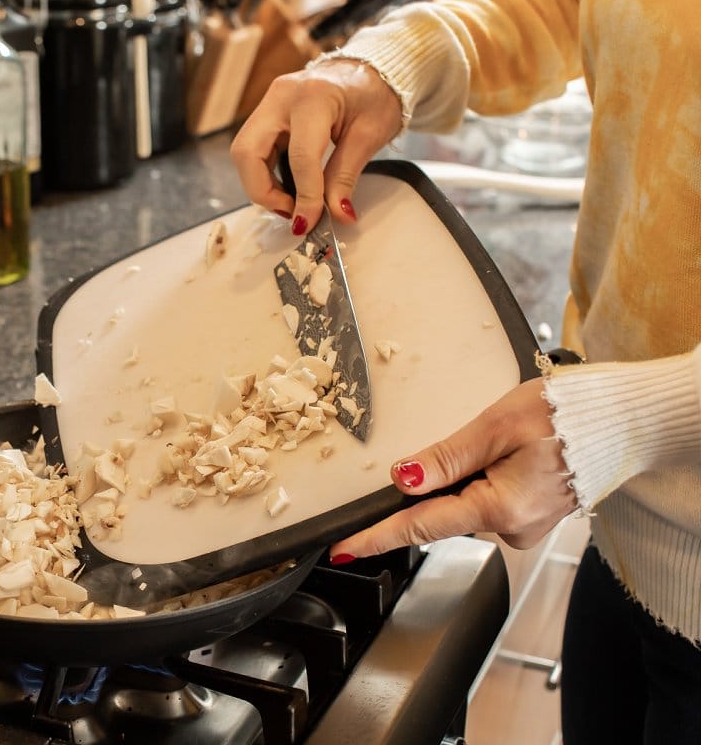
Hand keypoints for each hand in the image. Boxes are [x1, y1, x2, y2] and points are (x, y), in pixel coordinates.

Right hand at [230, 58, 402, 234]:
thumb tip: (336, 214)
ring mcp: (270, 102)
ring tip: (292, 202)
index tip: (309, 221)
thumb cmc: (375, 95)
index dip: (304, 196)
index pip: (299, 156)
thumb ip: (345, 177)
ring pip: (244, 153)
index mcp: (314, 96)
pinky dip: (265, 174)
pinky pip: (254, 149)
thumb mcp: (369, 136)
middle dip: (263, 191)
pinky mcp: (267, 112)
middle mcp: (282, 96)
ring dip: (261, 185)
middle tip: (291, 212)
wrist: (372, 69)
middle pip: (248, 152)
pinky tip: (289, 186)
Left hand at [329, 378, 578, 558]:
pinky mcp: (530, 518)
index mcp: (500, 508)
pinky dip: (482, 481)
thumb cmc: (566, 416)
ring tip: (501, 444)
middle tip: (472, 444)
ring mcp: (523, 527)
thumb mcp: (496, 426)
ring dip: (463, 478)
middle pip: (441, 512)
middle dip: (434, 483)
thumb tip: (402, 479)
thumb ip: (445, 457)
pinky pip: (487, 503)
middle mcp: (511, 528)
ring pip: (465, 505)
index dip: (375, 537)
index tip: (341, 549)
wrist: (622, 422)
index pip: (418, 528)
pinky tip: (506, 458)